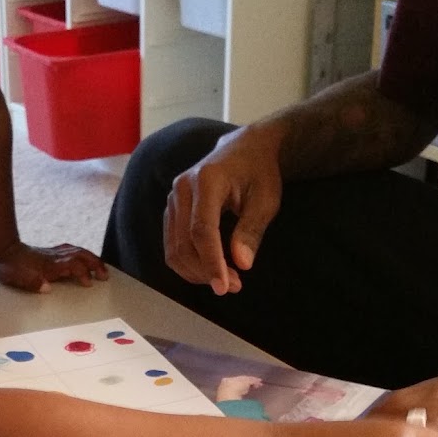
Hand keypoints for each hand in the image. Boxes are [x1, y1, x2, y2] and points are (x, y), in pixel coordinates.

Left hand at [0, 240, 108, 293]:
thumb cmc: (9, 267)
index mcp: (48, 265)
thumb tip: (46, 287)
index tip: (89, 283)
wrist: (4, 250)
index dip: (82, 272)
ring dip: (93, 259)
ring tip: (103, 270)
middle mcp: (54, 257)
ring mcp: (55, 253)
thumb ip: (29, 282)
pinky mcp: (54, 252)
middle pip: (80, 255)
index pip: (71, 265)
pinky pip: (73, 250)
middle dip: (95, 264)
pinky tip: (88, 259)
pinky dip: (84, 254)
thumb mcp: (13, 277)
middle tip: (105, 276)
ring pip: (79, 251)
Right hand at [164, 123, 283, 293]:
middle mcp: (182, 188)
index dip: (211, 262)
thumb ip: (251, 230)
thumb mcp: (266, 200)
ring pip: (174, 248)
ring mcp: (173, 199)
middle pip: (184, 243)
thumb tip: (241, 263)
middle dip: (206, 271)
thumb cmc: (259, 172)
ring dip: (196, 272)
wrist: (245, 149)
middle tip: (234, 286)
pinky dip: (189, 263)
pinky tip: (211, 268)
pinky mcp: (171, 210)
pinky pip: (172, 244)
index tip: (225, 287)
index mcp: (207, 180)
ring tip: (225, 280)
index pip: (202, 230)